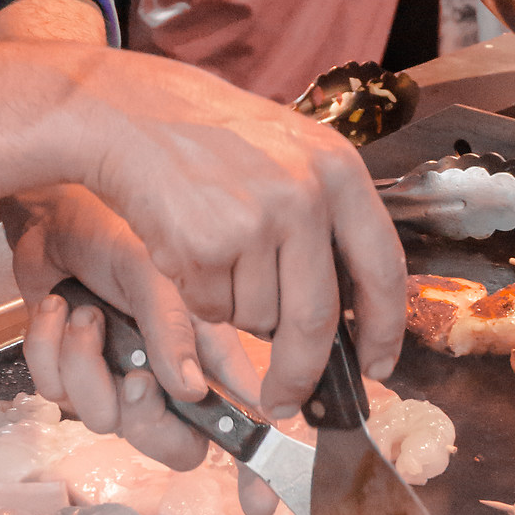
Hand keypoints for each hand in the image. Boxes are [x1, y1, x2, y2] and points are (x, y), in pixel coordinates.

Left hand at [5, 184, 295, 514]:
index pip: (243, 418)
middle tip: (135, 375)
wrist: (49, 213)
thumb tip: (188, 392)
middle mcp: (166, 372)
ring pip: (105, 421)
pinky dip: (49, 349)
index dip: (255, 467)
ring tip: (85, 313)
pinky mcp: (70, 371)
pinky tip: (56, 309)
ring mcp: (116, 376)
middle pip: (173, 445)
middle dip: (146, 418)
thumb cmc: (115, 229)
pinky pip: (56, 393)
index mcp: (204, 350)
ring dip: (86, 364)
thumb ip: (172, 330)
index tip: (259, 504)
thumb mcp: (154, 270)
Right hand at [54, 47, 405, 415]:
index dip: (384, 328)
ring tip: (214, 252)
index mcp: (338, 168)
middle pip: (317, 317)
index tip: (378, 367)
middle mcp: (306, 194)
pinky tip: (186, 249)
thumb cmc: (209, 136)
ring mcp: (256, 219)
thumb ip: (326, 214)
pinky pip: (212, 309)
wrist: (130, 117)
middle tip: (284, 397)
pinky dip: (198, 297)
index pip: (383, 267)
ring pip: (259, 317)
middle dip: (300, 372)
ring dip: (235, 308)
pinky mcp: (207, 243)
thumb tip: (351, 308)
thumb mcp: (290, 152)